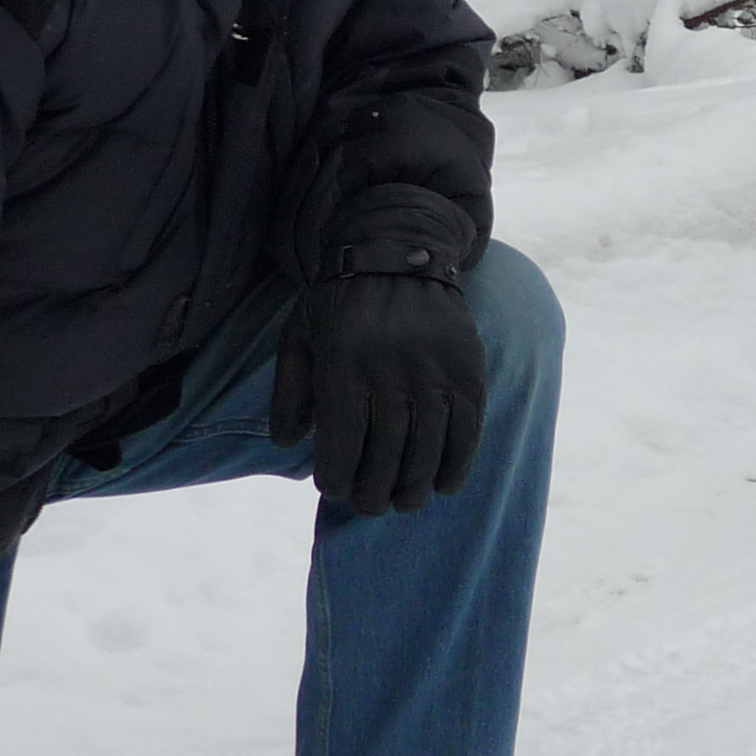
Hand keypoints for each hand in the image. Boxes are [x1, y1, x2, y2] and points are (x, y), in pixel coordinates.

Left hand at [275, 259, 487, 514]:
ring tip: (405, 502)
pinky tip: (445, 483)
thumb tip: (287, 445)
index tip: (335, 490)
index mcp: (343, 362)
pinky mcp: (467, 367)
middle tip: (371, 505)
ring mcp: (433, 368)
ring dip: (416, 484)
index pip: (342, 439)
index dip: (338, 475)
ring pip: (427, 445)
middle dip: (376, 489)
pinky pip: (467, 426)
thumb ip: (290, 390)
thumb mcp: (299, 334)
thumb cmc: (340, 300)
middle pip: (386, 450)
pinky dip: (458, 461)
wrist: (399, 250)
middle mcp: (390, 368)